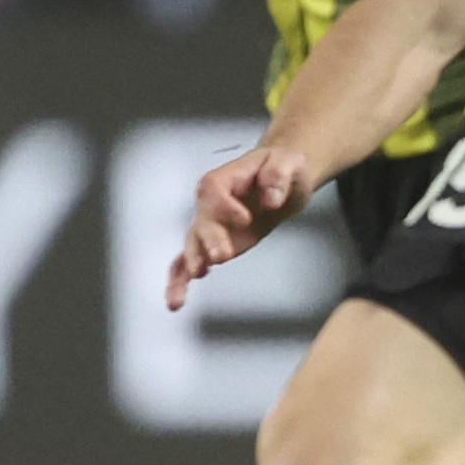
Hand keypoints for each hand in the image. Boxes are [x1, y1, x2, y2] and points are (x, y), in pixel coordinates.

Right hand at [168, 146, 316, 310]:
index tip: (245, 218)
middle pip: (203, 220)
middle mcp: (210, 203)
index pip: (214, 189)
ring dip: (193, 261)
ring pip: (192, 244)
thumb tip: (271, 198)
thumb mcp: (289, 162)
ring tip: (197, 275)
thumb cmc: (282, 167)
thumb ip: (278, 176)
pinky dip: (180, 281)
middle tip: (221, 255)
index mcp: (224, 179)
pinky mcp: (213, 245)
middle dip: (210, 239)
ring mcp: (209, 226)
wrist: (282, 179)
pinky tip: (176, 301)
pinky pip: (189, 262)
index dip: (225, 206)